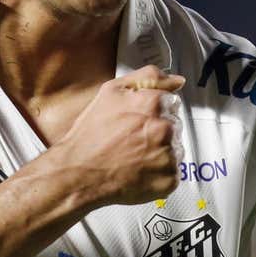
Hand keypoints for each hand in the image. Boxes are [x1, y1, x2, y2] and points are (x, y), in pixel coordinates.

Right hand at [53, 65, 185, 206]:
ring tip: (134, 156)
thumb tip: (177, 80)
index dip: (154, 110)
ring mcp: (168, 155)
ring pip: (174, 148)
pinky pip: (172, 172)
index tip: (140, 120)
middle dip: (158, 130)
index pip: (171, 102)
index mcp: (153, 103)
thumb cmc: (90, 135)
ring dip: (160, 151)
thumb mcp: (112, 92)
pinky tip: (139, 170)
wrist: (78, 173)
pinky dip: (159, 172)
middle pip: (174, 125)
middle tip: (132, 139)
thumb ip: (149, 78)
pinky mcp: (169, 178)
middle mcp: (164, 128)